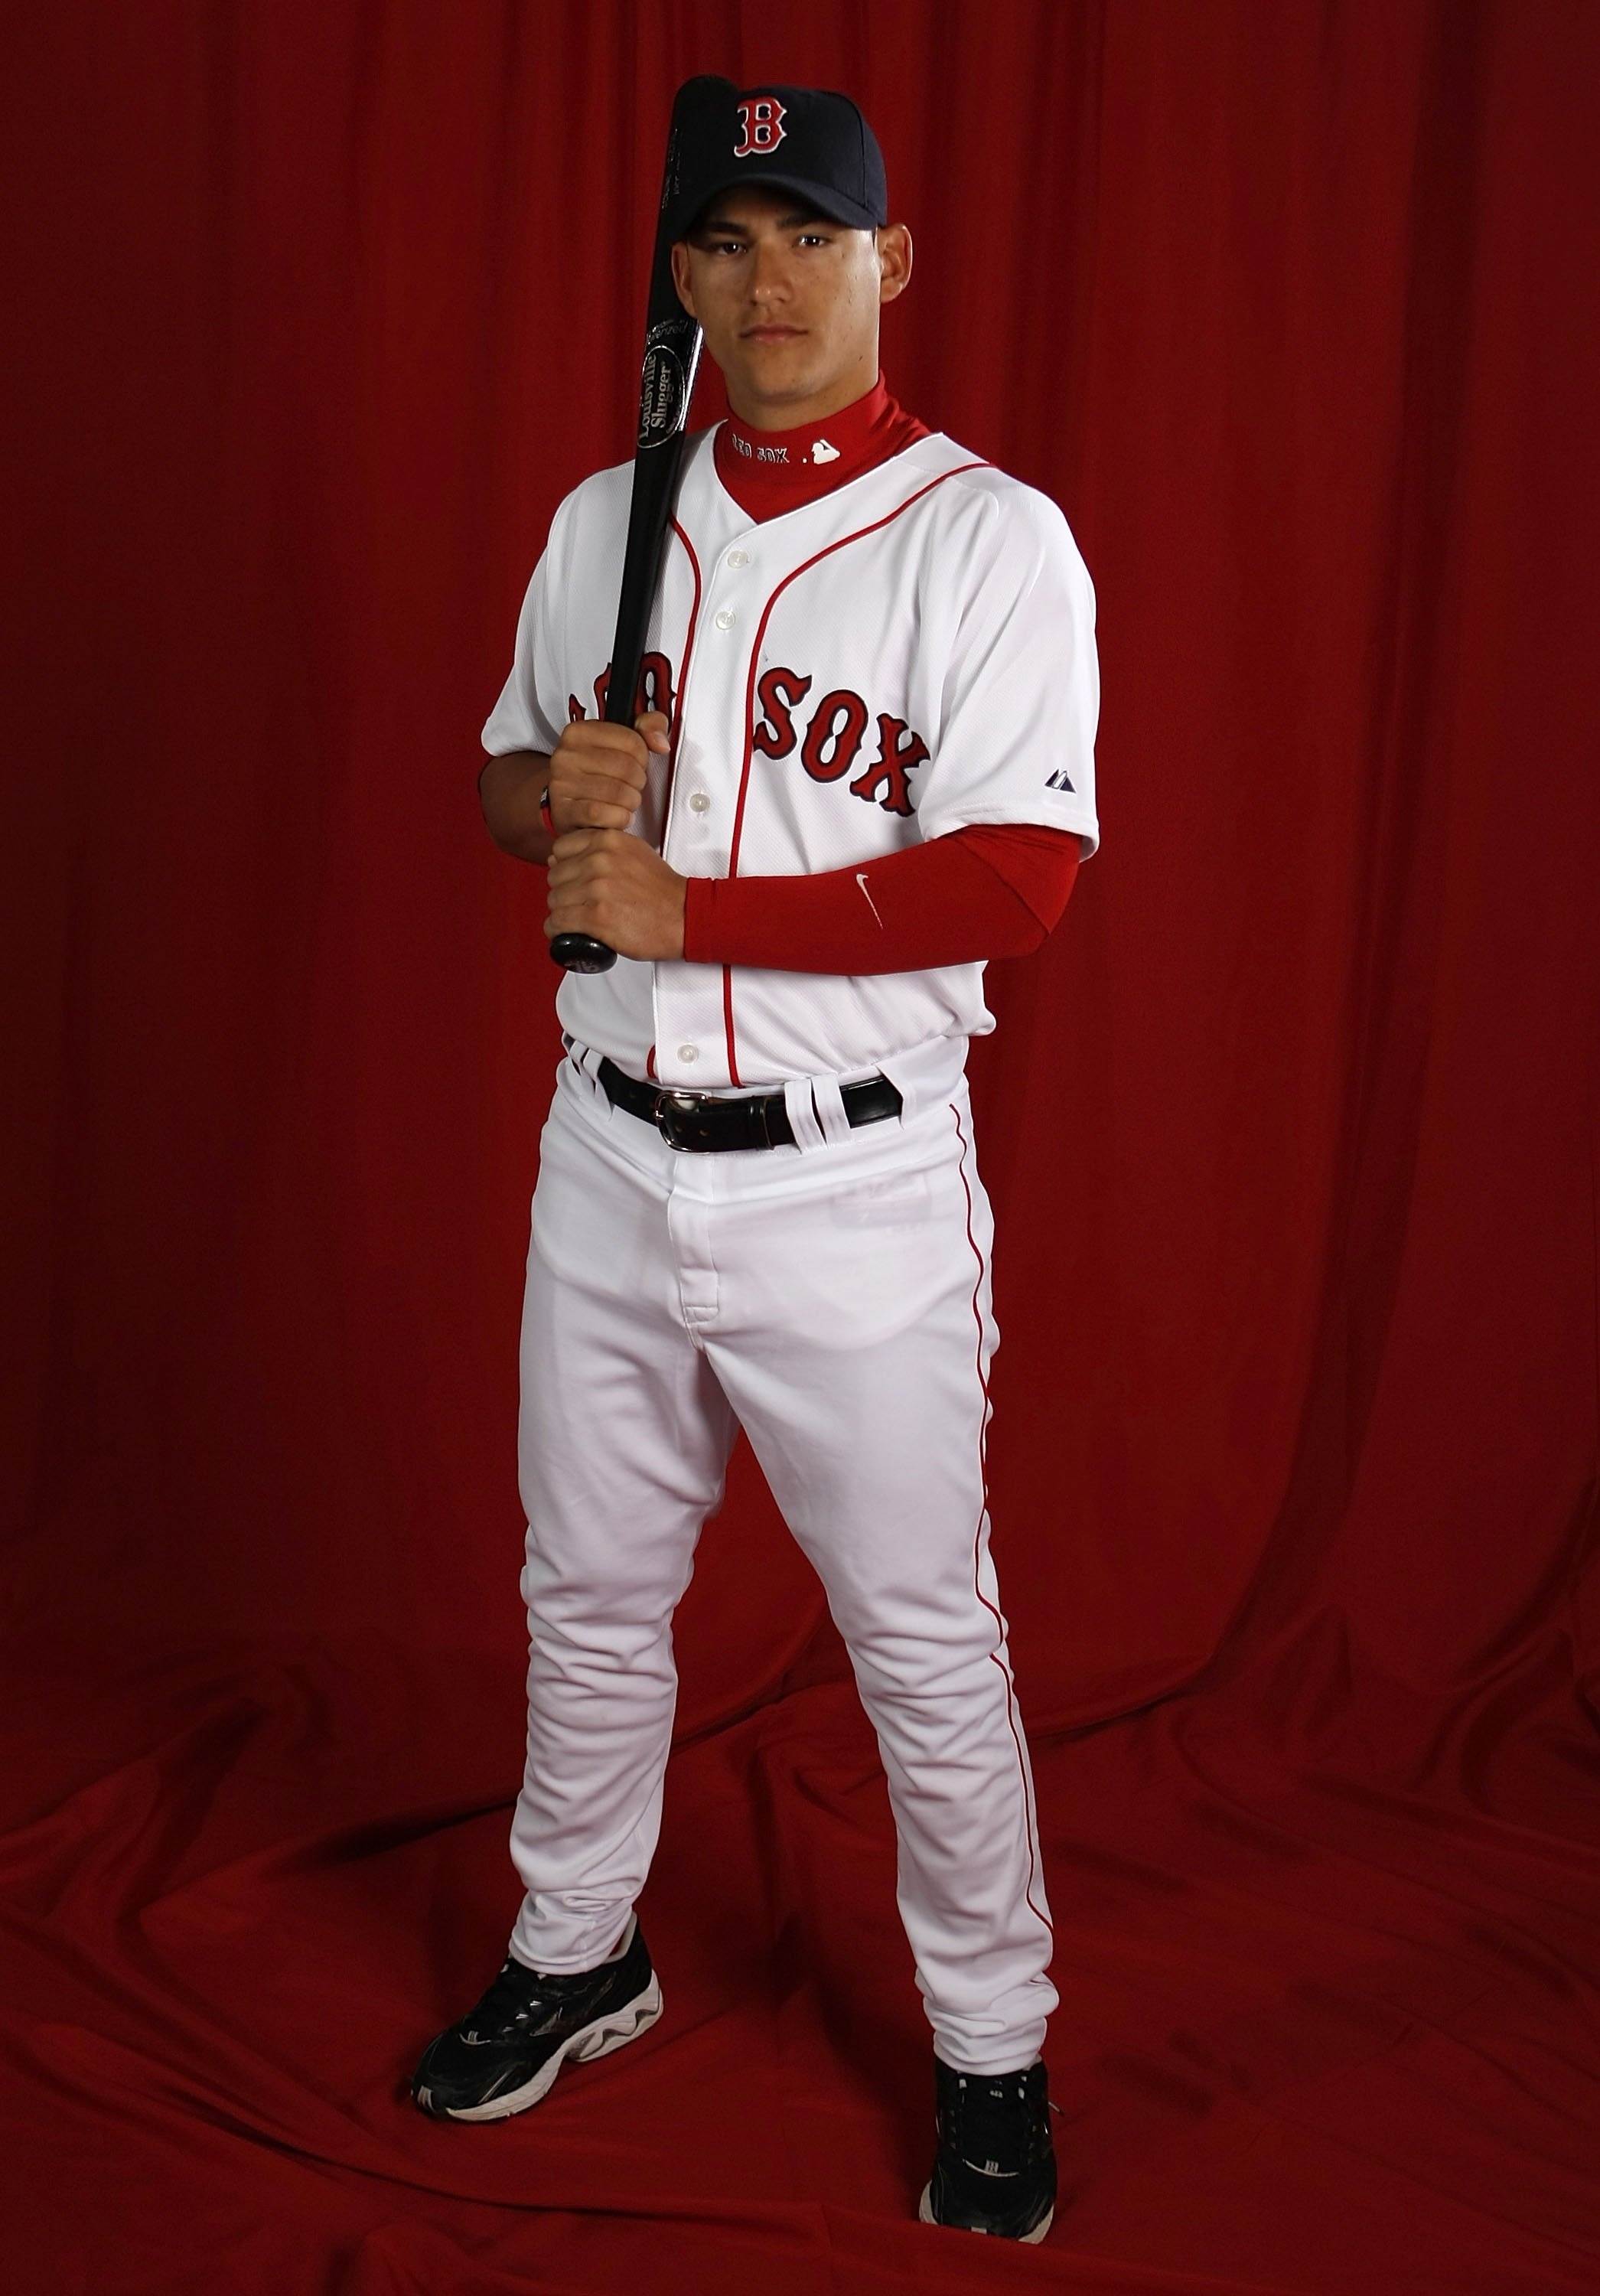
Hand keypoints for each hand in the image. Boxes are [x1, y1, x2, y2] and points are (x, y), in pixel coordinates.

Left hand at [546, 828, 686, 960]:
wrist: (684, 917)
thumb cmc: (661, 891)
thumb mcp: (634, 852)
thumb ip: (600, 848)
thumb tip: (557, 857)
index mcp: (607, 840)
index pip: (560, 848)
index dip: (565, 866)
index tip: (575, 879)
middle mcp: (599, 860)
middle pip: (555, 876)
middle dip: (564, 891)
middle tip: (580, 903)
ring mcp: (596, 888)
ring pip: (554, 900)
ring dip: (561, 913)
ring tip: (577, 919)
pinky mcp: (596, 917)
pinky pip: (557, 923)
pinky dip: (557, 931)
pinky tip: (567, 933)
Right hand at [547, 710, 669, 834]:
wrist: (565, 804)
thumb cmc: (595, 773)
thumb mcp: (621, 741)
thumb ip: (649, 726)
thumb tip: (661, 743)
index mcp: (579, 732)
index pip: (633, 742)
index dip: (643, 758)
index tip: (636, 764)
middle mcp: (566, 756)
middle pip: (627, 769)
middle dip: (638, 782)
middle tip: (631, 786)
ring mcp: (562, 784)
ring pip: (617, 794)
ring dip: (630, 802)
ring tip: (624, 801)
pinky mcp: (564, 812)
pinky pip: (602, 815)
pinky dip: (619, 819)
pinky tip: (618, 815)